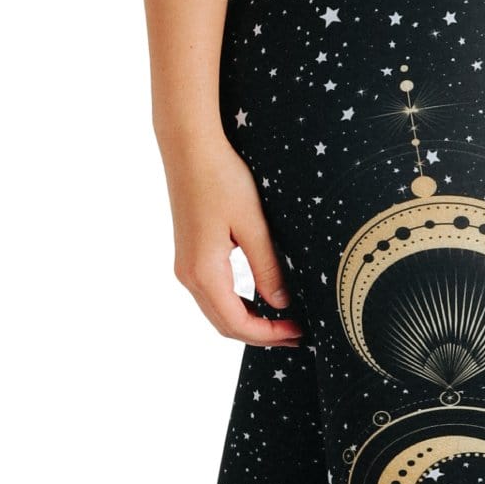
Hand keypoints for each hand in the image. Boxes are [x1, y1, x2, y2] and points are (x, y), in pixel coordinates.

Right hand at [165, 136, 303, 344]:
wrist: (189, 148)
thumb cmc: (222, 178)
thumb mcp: (253, 225)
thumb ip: (267, 268)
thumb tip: (283, 304)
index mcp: (204, 272)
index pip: (237, 323)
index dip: (269, 335)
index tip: (298, 332)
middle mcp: (189, 275)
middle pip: (225, 325)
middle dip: (261, 335)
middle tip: (296, 334)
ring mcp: (186, 267)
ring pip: (217, 312)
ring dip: (249, 322)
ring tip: (283, 322)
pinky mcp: (189, 256)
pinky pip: (213, 295)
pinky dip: (237, 306)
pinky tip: (261, 301)